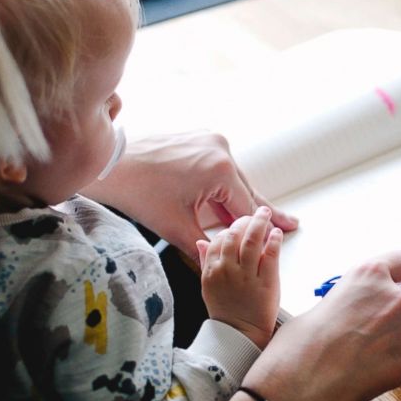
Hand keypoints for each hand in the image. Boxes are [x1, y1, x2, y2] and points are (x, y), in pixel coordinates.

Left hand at [80, 131, 297, 260]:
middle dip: (259, 212)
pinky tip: (226, 203)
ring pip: (232, 179)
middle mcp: (221, 149)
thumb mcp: (176, 227)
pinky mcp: (199, 138)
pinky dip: (222, 185)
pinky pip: (219, 167)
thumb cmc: (139, 192)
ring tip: (254, 220)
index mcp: (221, 170)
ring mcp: (210, 140)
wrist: (111, 164)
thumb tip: (220, 262)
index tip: (284, 232)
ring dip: (237, 199)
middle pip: (245, 190)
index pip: (247, 207)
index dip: (261, 227)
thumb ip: (206, 246)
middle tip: (289, 223)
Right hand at [196, 207, 282, 348]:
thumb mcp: (207, 286)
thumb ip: (205, 262)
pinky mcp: (266, 282)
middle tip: (255, 213)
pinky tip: (276, 233)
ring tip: (265, 214)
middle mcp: (227, 270)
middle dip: (245, 220)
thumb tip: (201, 242)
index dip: (230, 228)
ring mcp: (246, 276)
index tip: (239, 224)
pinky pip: (269, 255)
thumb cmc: (226, 311)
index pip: (219, 239)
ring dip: (260, 223)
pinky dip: (273, 241)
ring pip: (252, 241)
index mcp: (212, 271)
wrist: (240, 335)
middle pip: (235, 235)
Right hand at [230, 250, 400, 400]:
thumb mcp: (326, 302)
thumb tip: (362, 308)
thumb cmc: (303, 343)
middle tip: (381, 325)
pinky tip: (372, 367)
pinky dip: (397, 360)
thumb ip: (354, 299)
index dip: (400, 274)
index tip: (398, 282)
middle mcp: (393, 298)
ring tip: (376, 348)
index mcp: (369, 275)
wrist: (302, 382)